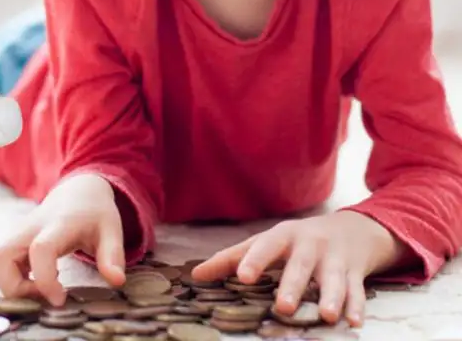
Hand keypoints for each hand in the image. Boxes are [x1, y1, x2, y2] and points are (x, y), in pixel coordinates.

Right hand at [0, 173, 125, 305]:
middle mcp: (32, 227)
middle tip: (43, 296)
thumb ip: (113, 255)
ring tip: (40, 290)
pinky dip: (13, 278)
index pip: (40, 249)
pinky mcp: (16, 239)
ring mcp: (20, 232)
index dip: (44, 279)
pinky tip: (37, 281)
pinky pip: (3, 261)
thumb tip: (116, 280)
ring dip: (12, 284)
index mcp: (58, 224)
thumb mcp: (111, 230)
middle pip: (1, 256)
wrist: (79, 190)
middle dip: (14, 287)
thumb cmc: (95, 212)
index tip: (60, 298)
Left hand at [190, 211, 408, 326]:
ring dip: (330, 296)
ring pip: (332, 278)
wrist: (349, 230)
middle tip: (282, 306)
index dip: (254, 261)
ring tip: (326, 315)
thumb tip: (195, 276)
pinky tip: (353, 322)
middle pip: (300, 264)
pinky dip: (357, 306)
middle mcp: (309, 245)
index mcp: (282, 236)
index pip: (265, 247)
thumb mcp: (266, 243)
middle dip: (292, 284)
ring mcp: (334, 258)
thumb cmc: (295, 241)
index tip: (242, 277)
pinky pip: (357, 291)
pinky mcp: (355, 273)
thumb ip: (232, 258)